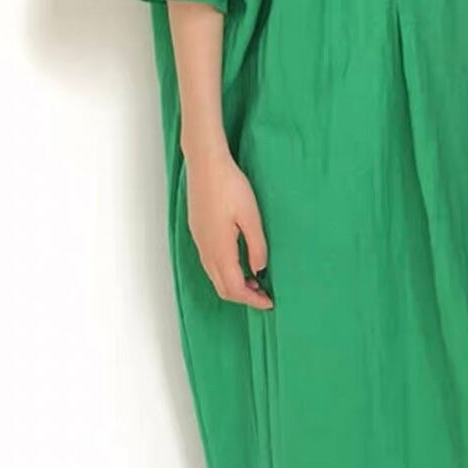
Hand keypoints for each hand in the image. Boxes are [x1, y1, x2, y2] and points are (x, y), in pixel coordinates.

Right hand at [185, 145, 273, 309]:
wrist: (206, 165)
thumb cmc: (230, 186)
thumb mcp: (251, 216)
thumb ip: (256, 246)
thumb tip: (259, 270)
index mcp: (220, 249)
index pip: (234, 288)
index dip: (252, 300)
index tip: (269, 302)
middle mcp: (206, 249)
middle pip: (222, 287)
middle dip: (243, 296)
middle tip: (264, 295)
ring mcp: (200, 241)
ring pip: (215, 276)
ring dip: (234, 284)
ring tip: (256, 281)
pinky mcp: (199, 231)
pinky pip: (210, 263)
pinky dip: (226, 271)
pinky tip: (240, 262)